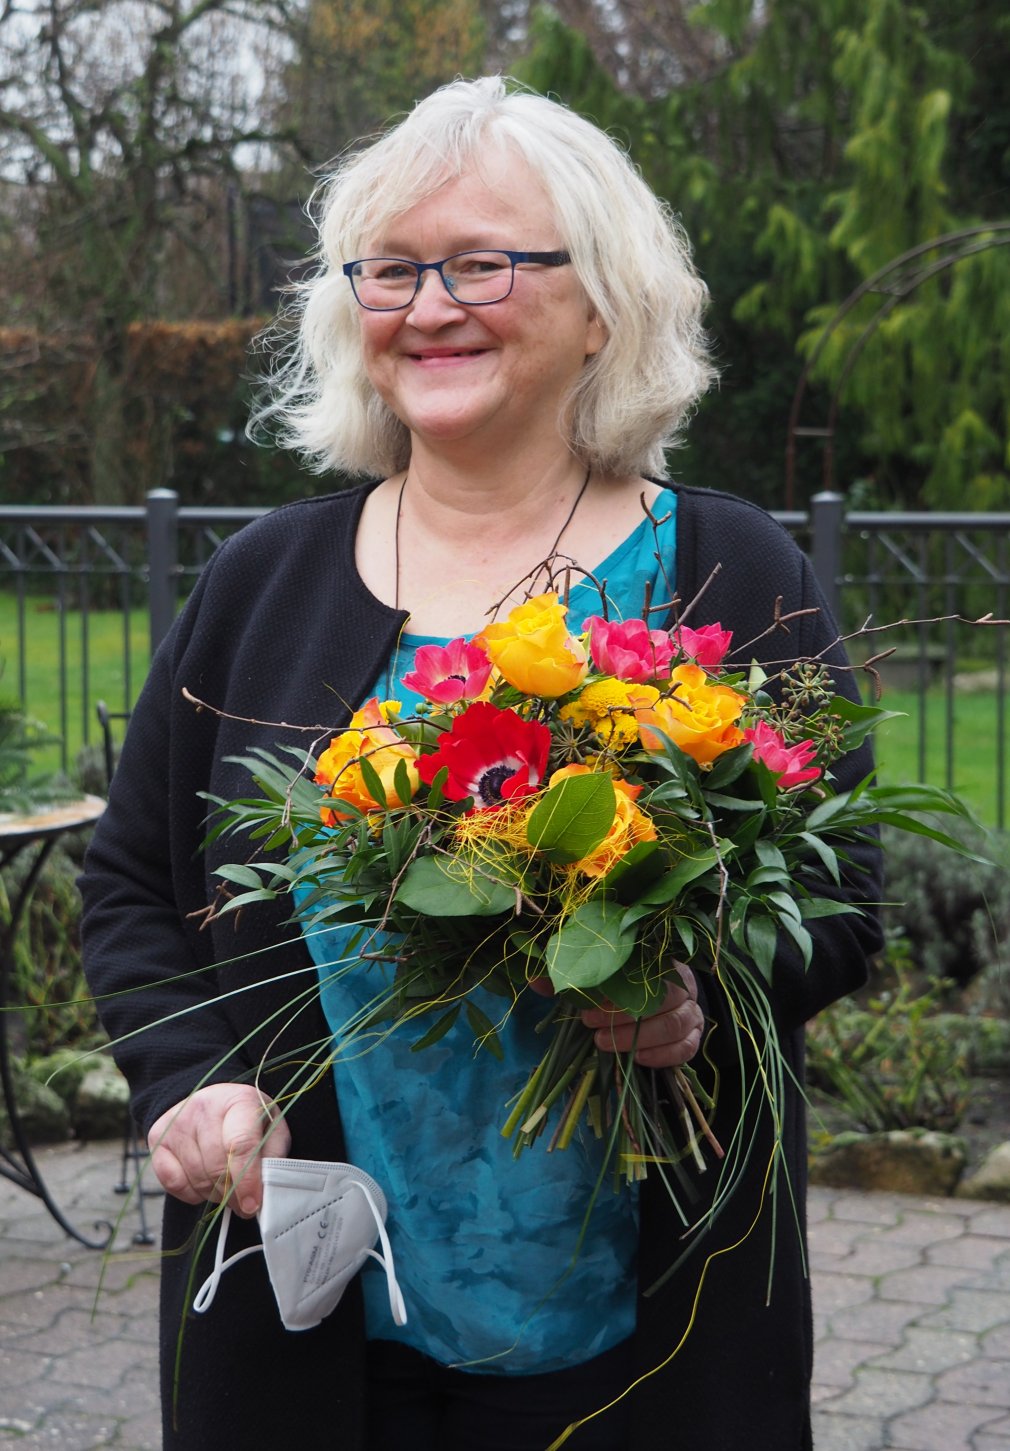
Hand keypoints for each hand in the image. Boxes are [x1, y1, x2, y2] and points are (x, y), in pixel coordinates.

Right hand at [147, 1083, 290, 1217]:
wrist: (214, 1103)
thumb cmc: (249, 1122)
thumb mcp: (272, 1132)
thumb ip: (272, 1160)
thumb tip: (263, 1194)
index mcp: (239, 1099)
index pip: (241, 1144)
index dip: (247, 1180)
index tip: (252, 1205)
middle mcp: (204, 1105)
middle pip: (216, 1166)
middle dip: (232, 1194)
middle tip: (244, 1203)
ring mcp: (177, 1121)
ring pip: (196, 1178)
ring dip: (214, 1195)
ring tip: (227, 1188)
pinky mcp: (157, 1138)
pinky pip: (173, 1182)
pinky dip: (191, 1193)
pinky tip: (204, 1182)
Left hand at [579, 964, 703, 1069]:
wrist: (664, 999)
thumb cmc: (630, 984)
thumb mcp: (608, 975)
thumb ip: (579, 979)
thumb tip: (543, 985)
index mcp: (663, 963)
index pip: (644, 972)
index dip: (617, 988)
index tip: (588, 1002)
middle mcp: (684, 986)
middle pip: (661, 999)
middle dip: (622, 1015)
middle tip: (589, 1023)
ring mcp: (693, 1012)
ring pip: (673, 1025)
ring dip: (638, 1037)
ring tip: (604, 1042)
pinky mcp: (694, 1036)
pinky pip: (685, 1048)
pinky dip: (662, 1055)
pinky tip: (637, 1058)